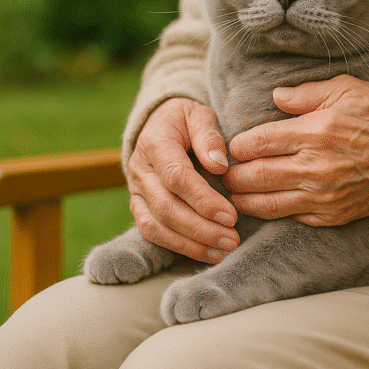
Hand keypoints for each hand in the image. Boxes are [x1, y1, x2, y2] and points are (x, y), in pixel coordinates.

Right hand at [127, 98, 238, 262]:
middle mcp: (140, 169)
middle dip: (201, 229)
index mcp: (155, 143)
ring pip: (157, 226)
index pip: (177, 178)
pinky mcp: (139, 205)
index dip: (204, 200)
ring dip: (191, 244)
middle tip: (232, 239)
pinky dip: (179, 246)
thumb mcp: (200, 115)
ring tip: (223, 251)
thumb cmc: (186, 120)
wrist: (159, 123)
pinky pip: (152, 232)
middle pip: (167, 208)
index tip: (231, 216)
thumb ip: (209, 137)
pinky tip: (207, 253)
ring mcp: (136, 190)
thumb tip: (220, 165)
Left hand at [223, 75, 368, 225]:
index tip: (231, 146)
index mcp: (314, 132)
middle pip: (253, 177)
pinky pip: (295, 219)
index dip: (235, 146)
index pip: (256, 143)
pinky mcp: (336, 215)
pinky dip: (276, 214)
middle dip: (231, 177)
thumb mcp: (347, 89)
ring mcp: (325, 196)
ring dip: (244, 201)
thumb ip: (306, 94)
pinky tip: (268, 206)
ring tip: (233, 196)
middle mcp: (315, 167)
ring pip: (268, 205)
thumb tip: (275, 98)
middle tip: (222, 174)